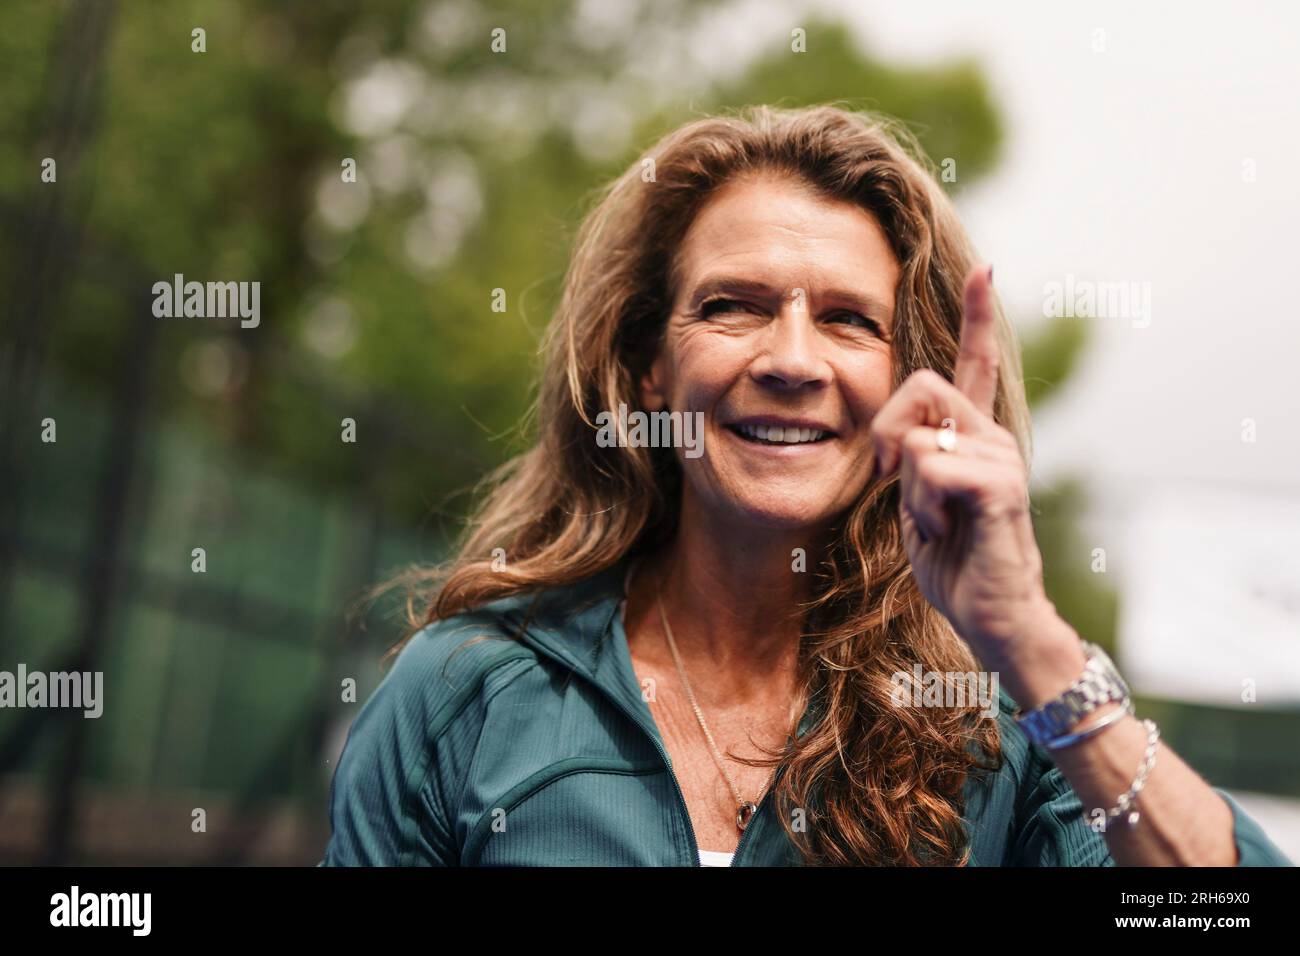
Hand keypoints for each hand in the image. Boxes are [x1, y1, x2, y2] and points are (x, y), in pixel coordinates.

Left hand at [869, 264, 1053, 665]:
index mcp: (972, 436)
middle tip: (890, 479)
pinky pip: (932, 468)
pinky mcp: (1001, 485)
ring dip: (908, 489)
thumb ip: (909, 460)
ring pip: (920, 436)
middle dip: (886, 430)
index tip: (986, 267)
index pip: (975, 364)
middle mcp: (992, 436)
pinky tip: (946, 531)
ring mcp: (1001, 458)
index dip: (979, 316)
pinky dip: (922, 508)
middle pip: (920, 384)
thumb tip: (897, 439)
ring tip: (936, 521)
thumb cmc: (953, 561)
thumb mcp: (916, 501)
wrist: (989, 615)